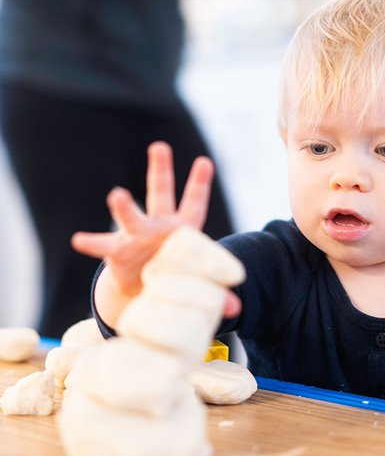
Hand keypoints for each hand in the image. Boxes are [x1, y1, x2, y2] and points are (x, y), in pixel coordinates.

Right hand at [71, 141, 242, 317]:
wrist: (146, 292)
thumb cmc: (176, 277)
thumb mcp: (197, 283)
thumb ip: (216, 291)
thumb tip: (235, 308)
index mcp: (183, 229)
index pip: (194, 204)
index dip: (199, 185)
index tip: (205, 162)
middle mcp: (159, 226)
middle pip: (161, 194)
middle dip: (161, 171)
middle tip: (160, 147)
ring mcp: (136, 235)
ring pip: (131, 216)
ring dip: (125, 206)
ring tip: (117, 194)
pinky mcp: (118, 252)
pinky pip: (104, 246)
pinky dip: (93, 244)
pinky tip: (79, 240)